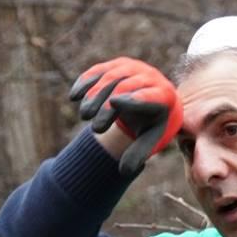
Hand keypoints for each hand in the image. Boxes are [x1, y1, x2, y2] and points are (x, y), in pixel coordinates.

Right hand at [69, 58, 183, 175]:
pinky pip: (99, 71)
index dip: (132, 99)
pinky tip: (73, 97)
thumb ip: (138, 154)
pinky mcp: (116, 65)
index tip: (114, 103)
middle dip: (107, 106)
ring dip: (94, 96)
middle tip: (95, 129)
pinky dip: (85, 82)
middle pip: (125, 86)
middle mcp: (150, 76)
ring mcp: (132, 67)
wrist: (151, 103)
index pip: (148, 96)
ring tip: (84, 116)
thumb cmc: (150, 125)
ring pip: (110, 77)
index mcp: (163, 96)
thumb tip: (124, 171)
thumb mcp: (147, 140)